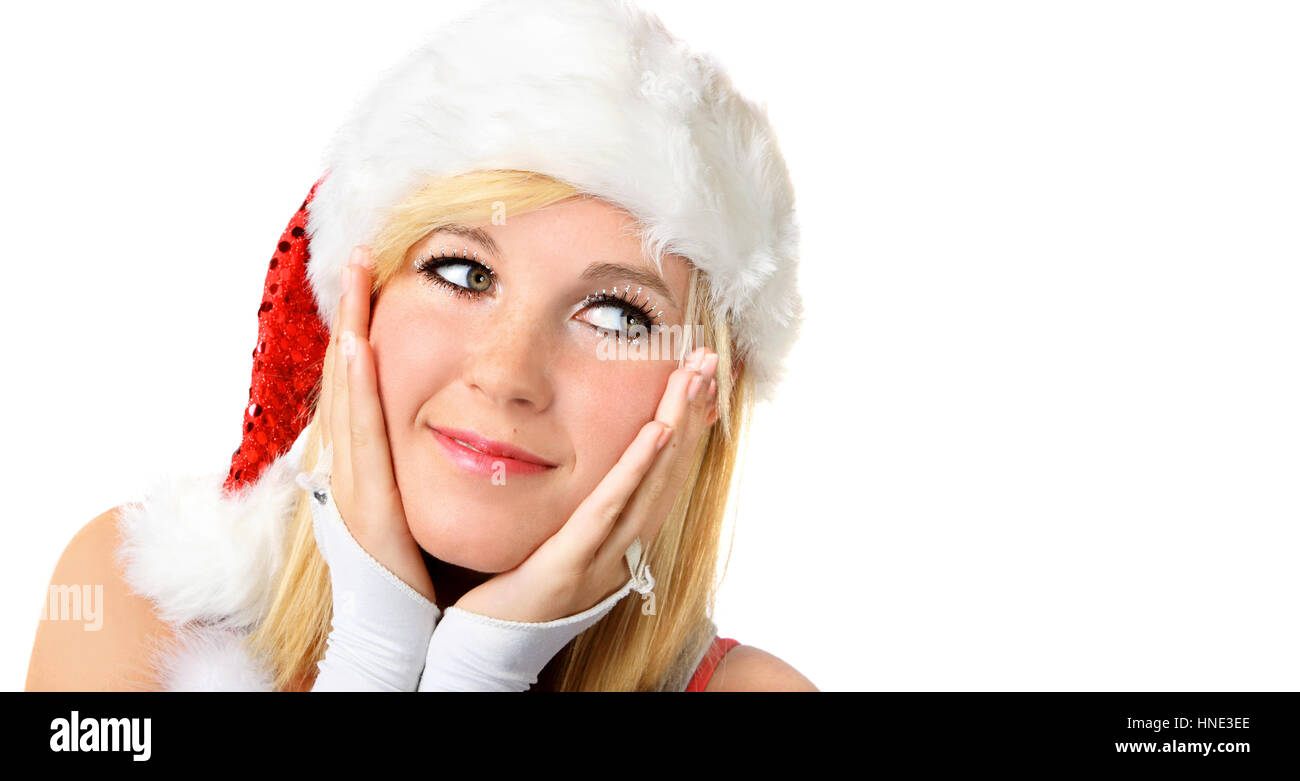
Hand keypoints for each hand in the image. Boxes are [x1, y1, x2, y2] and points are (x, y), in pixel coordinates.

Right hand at [318, 245, 435, 603]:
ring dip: (349, 332)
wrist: (393, 627)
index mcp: (366, 461)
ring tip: (355, 280)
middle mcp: (351, 462)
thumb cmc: (408, 568)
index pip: (363, 382)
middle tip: (359, 257)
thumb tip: (442, 425)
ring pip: (348, 392)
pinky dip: (356, 389)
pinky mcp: (363, 501)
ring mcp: (351, 478)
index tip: (372, 280)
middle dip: (351, 314)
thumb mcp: (412, 500)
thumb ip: (416, 462)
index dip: (361, 329)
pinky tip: (357, 346)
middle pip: (349, 375)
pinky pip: (359, 434)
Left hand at [452, 345, 720, 622]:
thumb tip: (593, 463)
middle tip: (708, 360)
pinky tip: (656, 431)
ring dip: (676, 427)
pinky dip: (636, 470)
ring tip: (693, 379)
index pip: (664, 475)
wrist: (484, 654)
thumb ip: (582, 507)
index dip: (687, 426)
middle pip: (668, 473)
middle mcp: (623, 551)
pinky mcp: (568, 567)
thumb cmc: (515, 593)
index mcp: (622, 542)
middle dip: (690, 413)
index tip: (700, 377)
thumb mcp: (558, 540)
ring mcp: (600, 561)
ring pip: (650, 486)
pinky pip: (608, 512)